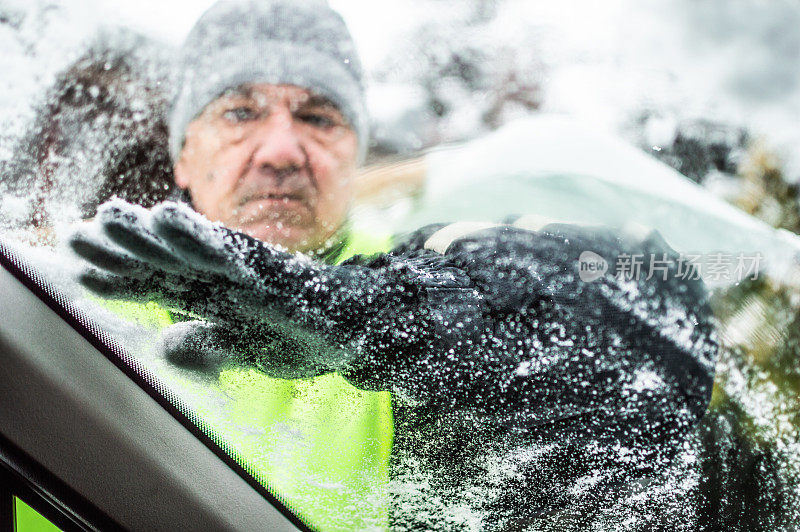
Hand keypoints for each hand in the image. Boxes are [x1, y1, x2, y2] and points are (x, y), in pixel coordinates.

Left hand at [69, 199, 365, 377]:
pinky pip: (230, 249)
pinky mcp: (270, 266)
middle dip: (121, 248)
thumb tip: (165, 343)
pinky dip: (198, 235)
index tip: (79, 270)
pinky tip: (167, 218)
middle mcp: (226, 276)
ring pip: (189, 248)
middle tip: (76, 235)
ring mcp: (247, 268)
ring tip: (110, 216)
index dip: (119, 277)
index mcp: (217, 295)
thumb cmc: (305, 336)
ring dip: (148, 232)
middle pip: (165, 259)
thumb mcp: (248, 347)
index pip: (160, 284)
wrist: (361, 329)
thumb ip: (209, 343)